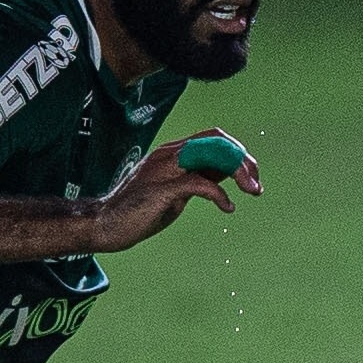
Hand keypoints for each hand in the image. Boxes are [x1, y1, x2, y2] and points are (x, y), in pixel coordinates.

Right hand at [88, 131, 257, 251]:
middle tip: (256, 185)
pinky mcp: (161, 188)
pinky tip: (227, 207)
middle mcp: (169, 154)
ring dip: (238, 172)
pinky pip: (200, 183)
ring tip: (252, 190)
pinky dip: (220, 194)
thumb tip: (228, 174)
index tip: (252, 175)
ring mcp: (164, 169)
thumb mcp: (178, 190)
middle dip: (244, 160)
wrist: (105, 225)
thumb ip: (199, 177)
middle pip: (217, 141)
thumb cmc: (141, 210)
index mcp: (173, 152)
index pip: (214, 138)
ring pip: (211, 155)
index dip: (238, 153)